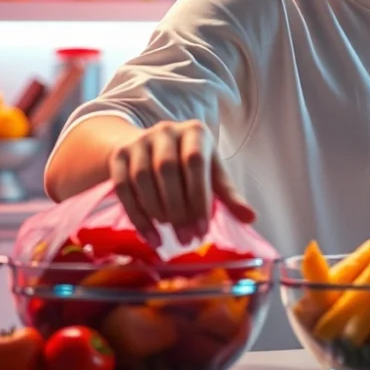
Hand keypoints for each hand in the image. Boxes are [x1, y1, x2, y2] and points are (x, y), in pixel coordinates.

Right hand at [108, 119, 255, 246]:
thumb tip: (251, 218)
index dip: (198, 197)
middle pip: (167, 170)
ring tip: (168, 237)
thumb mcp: (211, 172)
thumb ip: (228, 195)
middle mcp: (165, 130)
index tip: (203, 230)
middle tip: (186, 239)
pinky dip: (137, 216)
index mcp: (195, 132)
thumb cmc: (188, 163)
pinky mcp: (118, 156)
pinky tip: (150, 236)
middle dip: (178, 209)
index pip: (194, 162)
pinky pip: (123, 188)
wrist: (148, 148)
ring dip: (156, 212)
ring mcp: (139, 141)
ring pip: (142, 178)